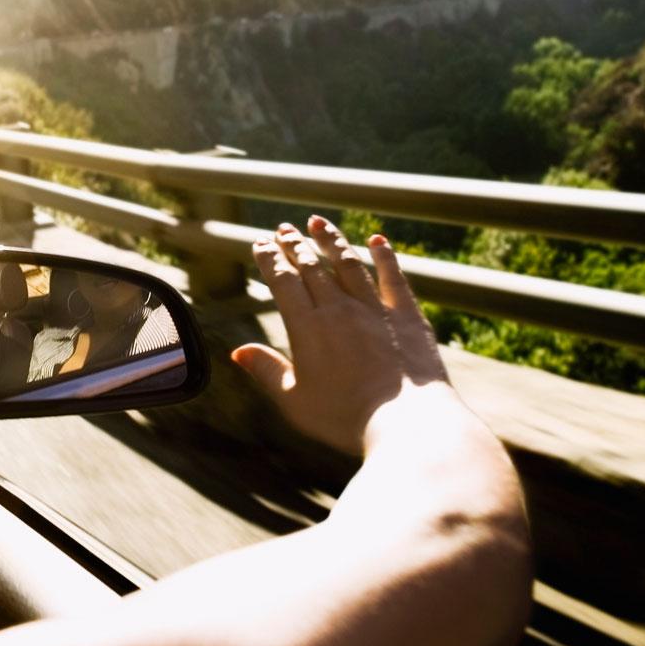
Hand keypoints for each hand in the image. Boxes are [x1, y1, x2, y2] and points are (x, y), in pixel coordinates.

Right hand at [231, 215, 450, 455]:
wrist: (407, 423)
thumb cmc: (345, 419)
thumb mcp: (295, 401)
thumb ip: (267, 371)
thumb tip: (238, 352)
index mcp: (306, 327)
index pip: (282, 281)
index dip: (269, 259)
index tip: (260, 243)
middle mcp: (338, 309)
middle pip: (311, 266)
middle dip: (294, 244)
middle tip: (282, 228)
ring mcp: (374, 309)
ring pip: (348, 263)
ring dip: (331, 240)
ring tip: (317, 221)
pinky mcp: (407, 316)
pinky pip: (394, 277)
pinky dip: (385, 255)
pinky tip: (377, 240)